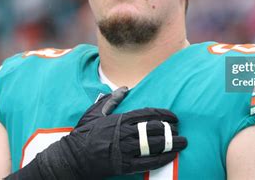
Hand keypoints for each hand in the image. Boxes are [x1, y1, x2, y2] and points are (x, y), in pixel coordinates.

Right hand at [36, 87, 186, 178]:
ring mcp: (124, 150)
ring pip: (153, 145)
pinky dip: (161, 159)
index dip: (164, 114)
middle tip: (179, 129)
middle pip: (154, 129)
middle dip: (170, 129)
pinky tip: (170, 156)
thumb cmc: (83, 134)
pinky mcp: (123, 165)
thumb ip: (111, 100)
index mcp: (119, 119)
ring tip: (182, 142)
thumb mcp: (95, 113)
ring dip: (170, 143)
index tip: (174, 116)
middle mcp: (124, 134)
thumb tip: (124, 88)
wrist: (71, 158)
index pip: (148, 114)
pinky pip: (147, 162)